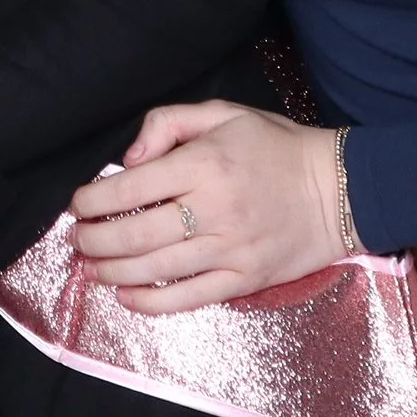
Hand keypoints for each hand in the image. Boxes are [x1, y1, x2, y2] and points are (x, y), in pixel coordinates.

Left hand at [67, 102, 349, 314]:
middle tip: (76, 240)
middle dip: (96, 240)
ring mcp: (231, 250)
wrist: (340, 189)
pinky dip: (153, 302)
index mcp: (205, 165)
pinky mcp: (247, 280)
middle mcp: (214, 210)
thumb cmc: (274, 146)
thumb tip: (129, 158)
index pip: (132, 187)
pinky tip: (126, 297)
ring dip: (113, 272)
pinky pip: (191, 297)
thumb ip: (168, 124)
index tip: (77, 204)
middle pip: (137, 233)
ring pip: (158, 269)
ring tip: (88, 268)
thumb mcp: (222, 114)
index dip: (95, 199)